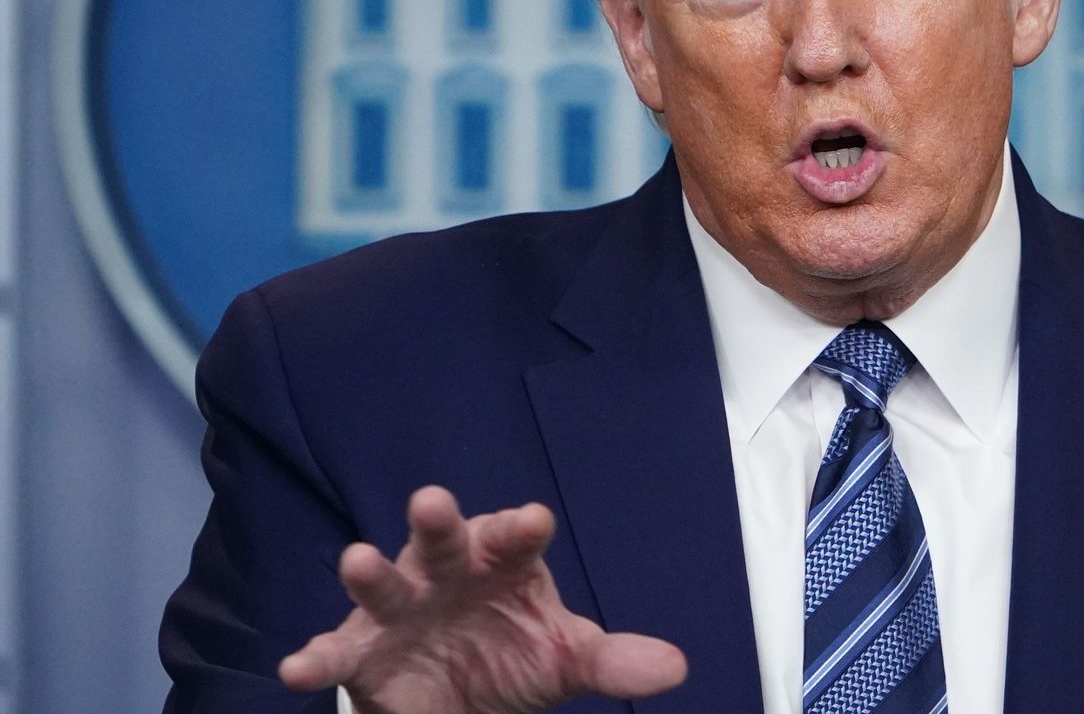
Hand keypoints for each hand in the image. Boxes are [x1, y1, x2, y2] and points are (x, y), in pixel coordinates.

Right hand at [279, 486, 686, 713]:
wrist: (462, 694)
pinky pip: (337, 650)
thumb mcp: (566, 657)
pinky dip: (316, 657)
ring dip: (370, 570)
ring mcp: (402, 606)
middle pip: (444, 539)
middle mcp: (448, 572)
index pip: (516, 536)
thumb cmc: (514, 650)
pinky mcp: (363, 649)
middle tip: (432, 501)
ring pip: (384, 581)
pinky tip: (297, 668)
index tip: (533, 521)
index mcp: (504, 562)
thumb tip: (674, 668)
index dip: (521, 528)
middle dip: (438, 521)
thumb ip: (613, 661)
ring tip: (356, 558)